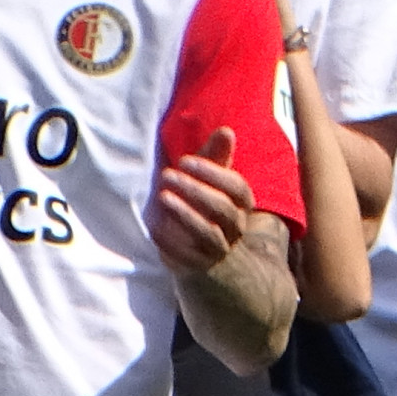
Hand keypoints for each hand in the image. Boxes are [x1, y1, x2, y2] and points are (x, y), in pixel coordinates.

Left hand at [148, 127, 261, 276]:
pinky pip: (187, 255)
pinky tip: (155, 225)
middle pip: (223, 209)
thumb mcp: (206, 179)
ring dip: (185, 213)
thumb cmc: (200, 203)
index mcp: (241, 204)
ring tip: (163, 196)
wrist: (199, 250)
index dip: (214, 173)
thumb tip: (227, 131)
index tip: (185, 160)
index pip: (237, 188)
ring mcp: (218, 247)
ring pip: (208, 232)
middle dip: (195, 190)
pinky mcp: (198, 264)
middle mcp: (235, 226)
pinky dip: (171, 240)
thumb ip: (215, 156)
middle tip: (167, 174)